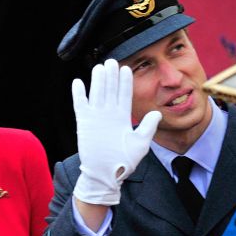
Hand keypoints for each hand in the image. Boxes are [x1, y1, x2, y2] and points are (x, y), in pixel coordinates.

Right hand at [72, 59, 160, 205]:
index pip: (124, 95)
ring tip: (99, 67)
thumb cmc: (124, 162)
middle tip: (111, 61)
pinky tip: (78, 82)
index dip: (125, 82)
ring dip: (97, 80)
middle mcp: (109, 115)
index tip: (127, 68)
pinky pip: (80, 105)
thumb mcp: (141, 144)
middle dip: (111, 76)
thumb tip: (157, 113)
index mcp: (122, 118)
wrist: (106, 174)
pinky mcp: (84, 123)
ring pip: (96, 94)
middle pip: (110, 90)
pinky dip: (78, 94)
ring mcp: (96, 118)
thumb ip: (148, 127)